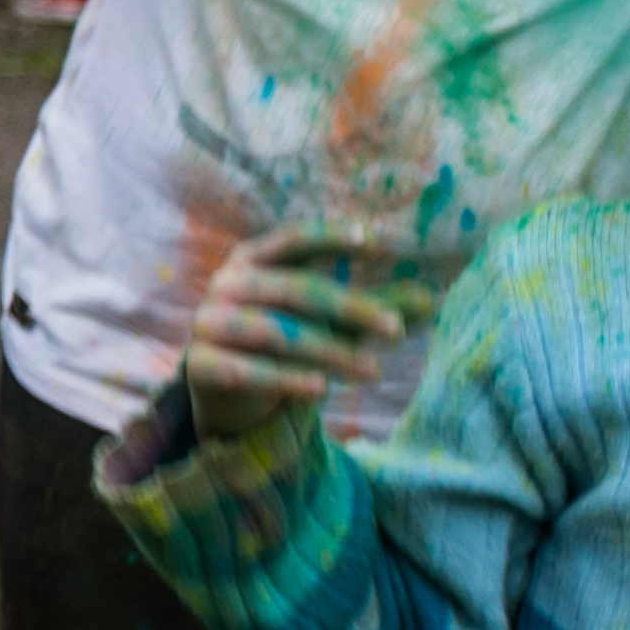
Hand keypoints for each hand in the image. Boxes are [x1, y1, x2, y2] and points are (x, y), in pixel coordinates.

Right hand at [183, 225, 444, 436]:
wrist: (223, 391)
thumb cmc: (280, 342)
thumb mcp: (323, 320)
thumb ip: (367, 307)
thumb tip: (429, 300)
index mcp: (251, 260)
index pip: (293, 239)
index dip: (331, 238)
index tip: (375, 242)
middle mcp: (226, 285)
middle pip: (294, 289)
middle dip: (350, 307)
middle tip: (396, 329)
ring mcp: (208, 323)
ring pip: (274, 333)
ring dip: (329, 351)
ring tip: (373, 371)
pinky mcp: (199, 364)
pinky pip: (245, 370)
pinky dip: (285, 379)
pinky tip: (321, 389)